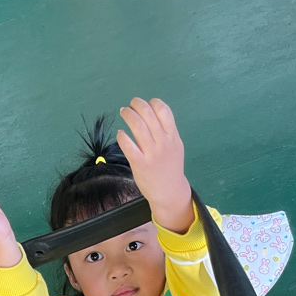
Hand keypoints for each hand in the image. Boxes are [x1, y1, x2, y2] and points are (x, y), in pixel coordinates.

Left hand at [117, 98, 192, 232]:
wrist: (169, 192)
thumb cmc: (170, 166)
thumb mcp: (175, 146)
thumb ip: (166, 130)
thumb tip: (152, 111)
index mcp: (172, 137)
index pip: (163, 110)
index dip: (152, 103)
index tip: (146, 105)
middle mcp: (163, 143)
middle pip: (148, 114)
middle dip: (136, 104)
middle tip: (130, 105)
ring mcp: (151, 154)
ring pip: (137, 125)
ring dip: (128, 114)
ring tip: (124, 112)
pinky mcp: (140, 164)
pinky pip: (128, 145)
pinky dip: (122, 135)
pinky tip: (120, 133)